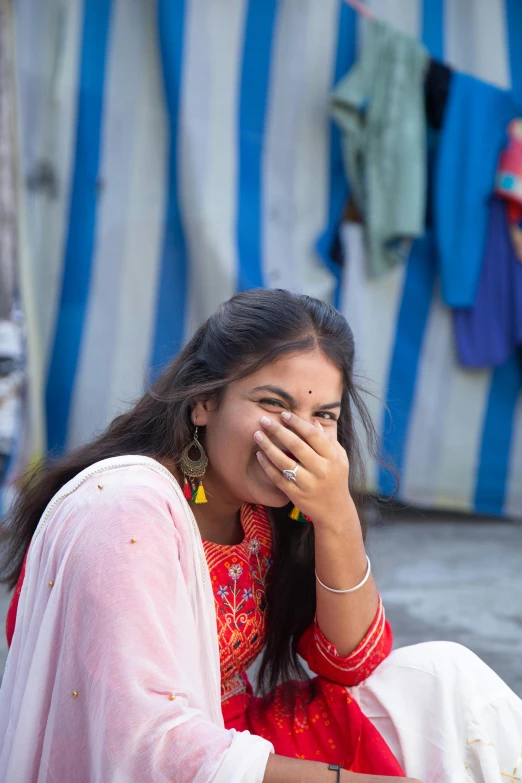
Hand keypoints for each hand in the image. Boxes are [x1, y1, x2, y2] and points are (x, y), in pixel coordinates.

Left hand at [254, 411, 351, 527]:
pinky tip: (259, 455)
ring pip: (284, 461)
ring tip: (257, 435)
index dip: (297, 423)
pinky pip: (278, 477)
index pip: (313, 435)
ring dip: (268, 446)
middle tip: (265, 420)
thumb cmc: (337, 479)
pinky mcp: (296, 494)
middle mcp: (321, 470)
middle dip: (278, 430)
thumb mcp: (340, 459)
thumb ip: (328, 440)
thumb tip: (314, 422)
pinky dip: (267, 466)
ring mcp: (308, 483)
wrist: (335, 511)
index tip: (284, 414)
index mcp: (333, 458)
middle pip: (296, 445)